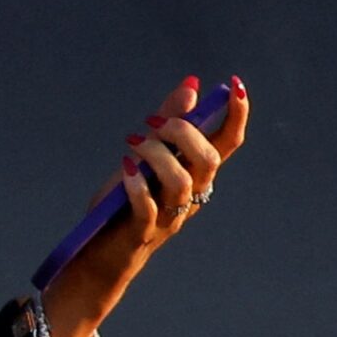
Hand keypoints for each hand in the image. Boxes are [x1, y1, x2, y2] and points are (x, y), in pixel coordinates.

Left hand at [42, 75, 249, 336]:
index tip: (233, 84)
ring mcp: (169, 216)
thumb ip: (169, 120)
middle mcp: (191, 196)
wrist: (100, 253)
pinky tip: (125, 169)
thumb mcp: (145, 156)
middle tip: (154, 122)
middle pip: (208, 160)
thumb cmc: (125, 202)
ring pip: (180, 182)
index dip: (236, 114)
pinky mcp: (143, 232)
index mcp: (196, 175)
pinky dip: (137, 185)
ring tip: (132, 143)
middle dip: (184, 132)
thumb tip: (191, 85)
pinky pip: (148, 208)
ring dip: (156, 154)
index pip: (228, 143)